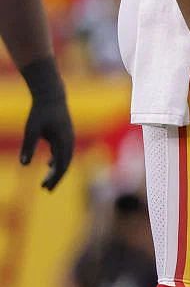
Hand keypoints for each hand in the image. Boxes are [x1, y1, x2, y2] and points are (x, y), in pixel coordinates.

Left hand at [18, 57, 71, 190]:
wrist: (51, 96)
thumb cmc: (40, 112)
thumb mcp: (31, 130)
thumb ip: (28, 147)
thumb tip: (24, 164)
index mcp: (64, 142)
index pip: (62, 165)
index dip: (55, 178)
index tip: (45, 188)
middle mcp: (69, 142)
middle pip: (65, 165)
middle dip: (56, 178)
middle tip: (45, 190)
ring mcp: (68, 139)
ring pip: (64, 159)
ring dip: (56, 171)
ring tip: (46, 182)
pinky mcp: (64, 136)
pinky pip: (62, 152)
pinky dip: (56, 161)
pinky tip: (48, 166)